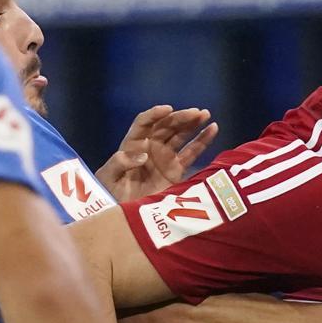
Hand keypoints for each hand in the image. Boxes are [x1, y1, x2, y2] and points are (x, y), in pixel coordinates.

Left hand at [97, 105, 219, 200]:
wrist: (124, 213)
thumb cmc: (110, 193)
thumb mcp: (108, 177)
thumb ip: (119, 163)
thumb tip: (142, 155)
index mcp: (133, 144)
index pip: (144, 122)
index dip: (155, 114)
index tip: (167, 109)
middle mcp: (150, 146)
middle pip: (166, 126)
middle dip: (180, 117)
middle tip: (196, 113)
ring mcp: (165, 157)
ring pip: (181, 135)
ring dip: (193, 124)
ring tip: (205, 115)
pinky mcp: (176, 169)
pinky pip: (192, 152)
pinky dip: (203, 140)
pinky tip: (213, 129)